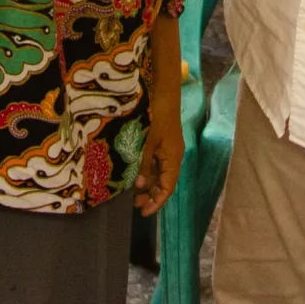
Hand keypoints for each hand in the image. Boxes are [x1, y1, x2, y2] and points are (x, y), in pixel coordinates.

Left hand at [135, 55, 184, 214]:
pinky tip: (134, 172)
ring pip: (159, 172)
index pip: (167, 187)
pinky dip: (146, 170)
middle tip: (134, 204)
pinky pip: (156, 162)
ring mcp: (168, 147)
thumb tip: (138, 186)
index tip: (143, 212)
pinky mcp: (161, 139)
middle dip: (151, 195)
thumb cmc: (156, 116)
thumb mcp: (147, 142)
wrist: (163, 91)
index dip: (156, 201)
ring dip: (147, 183)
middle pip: (164, 181)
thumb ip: (144, 164)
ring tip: (131, 191)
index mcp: (173, 158)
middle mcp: (173, 155)